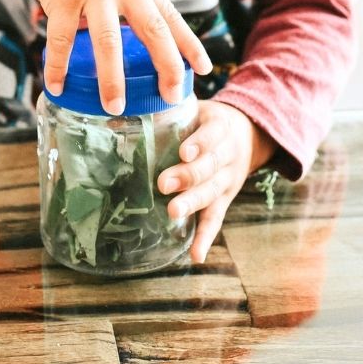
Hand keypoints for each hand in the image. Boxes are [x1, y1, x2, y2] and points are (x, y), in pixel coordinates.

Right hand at [3, 0, 211, 114]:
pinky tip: (57, 86)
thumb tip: (137, 36)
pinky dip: (58, 66)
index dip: (189, 45)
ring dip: (112, 77)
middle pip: (152, 29)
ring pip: (108, 40)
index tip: (204, 69)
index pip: (171, 16)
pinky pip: (61, 39)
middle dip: (166, 66)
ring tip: (115, 107)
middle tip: (172, 96)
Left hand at [156, 100, 276, 263]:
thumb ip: (165, 112)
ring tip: (174, 212)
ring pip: (213, 193)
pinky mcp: (225, 199)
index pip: (212, 135)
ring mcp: (228, 179)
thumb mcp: (194, 108)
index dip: (200, 143)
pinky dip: (206, 237)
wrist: (249, 132)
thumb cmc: (205, 120)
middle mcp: (228, 154)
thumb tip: (113, 116)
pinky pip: (216, 219)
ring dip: (193, 203)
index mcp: (220, 127)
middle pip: (210, 167)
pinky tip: (196, 255)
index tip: (184, 151)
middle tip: (163, 183)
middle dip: (188, 176)